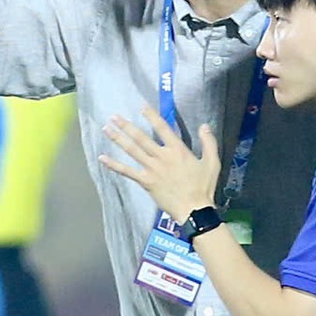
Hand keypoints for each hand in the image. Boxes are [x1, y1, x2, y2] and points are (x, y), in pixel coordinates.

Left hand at [98, 106, 220, 217]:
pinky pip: (127, 171)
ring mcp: (152, 169)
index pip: (163, 128)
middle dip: (126, 126)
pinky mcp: (146, 182)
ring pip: (132, 150)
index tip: (141, 106)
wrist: (194, 209)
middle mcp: (162, 156)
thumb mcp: (212, 162)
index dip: (151, 116)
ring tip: (106, 129)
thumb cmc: (204, 187)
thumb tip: (204, 126)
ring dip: (118, 139)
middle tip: (113, 116)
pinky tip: (102, 158)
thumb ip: (209, 142)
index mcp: (178, 150)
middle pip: (141, 137)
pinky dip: (114, 165)